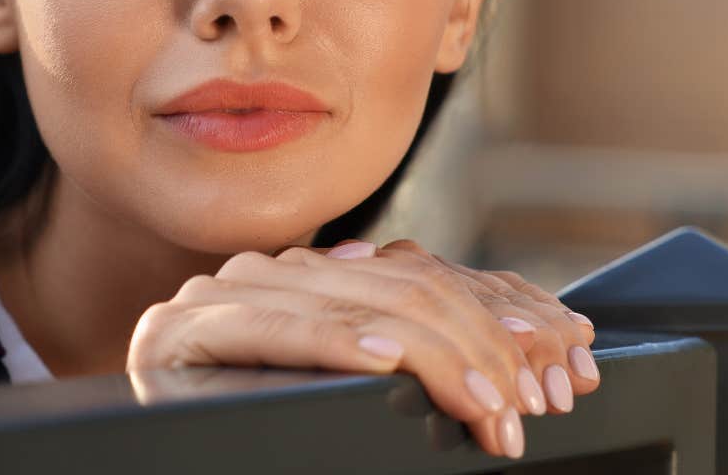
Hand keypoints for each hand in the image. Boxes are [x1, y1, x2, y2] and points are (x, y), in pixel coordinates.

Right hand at [126, 237, 599, 459]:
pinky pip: (276, 326)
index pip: (424, 274)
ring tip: (488, 405)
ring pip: (352, 300)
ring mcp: (218, 297)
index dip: (501, 307)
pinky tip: (384, 364)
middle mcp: (265, 274)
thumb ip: (418, 353)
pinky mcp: (177, 333)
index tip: (565, 354)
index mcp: (311, 279)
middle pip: (400, 283)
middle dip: (483, 342)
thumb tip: (537, 339)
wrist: (163, 471)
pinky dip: (337, 341)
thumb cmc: (276, 449)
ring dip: (437, 357)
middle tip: (532, 404)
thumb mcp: (366, 397)